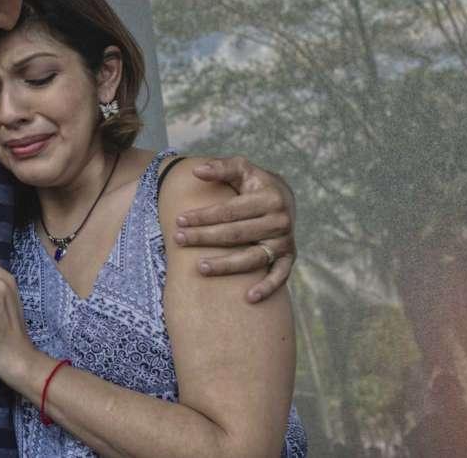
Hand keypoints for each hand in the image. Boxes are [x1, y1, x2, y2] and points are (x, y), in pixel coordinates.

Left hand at [174, 156, 295, 302]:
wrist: (283, 198)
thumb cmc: (254, 183)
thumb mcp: (241, 169)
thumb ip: (220, 168)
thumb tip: (197, 171)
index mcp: (269, 198)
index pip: (229, 211)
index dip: (203, 216)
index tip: (179, 220)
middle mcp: (280, 221)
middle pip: (236, 234)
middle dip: (205, 237)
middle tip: (178, 240)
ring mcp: (285, 242)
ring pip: (253, 258)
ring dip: (226, 265)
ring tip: (200, 268)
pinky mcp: (289, 258)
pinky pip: (280, 276)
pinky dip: (267, 288)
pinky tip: (248, 298)